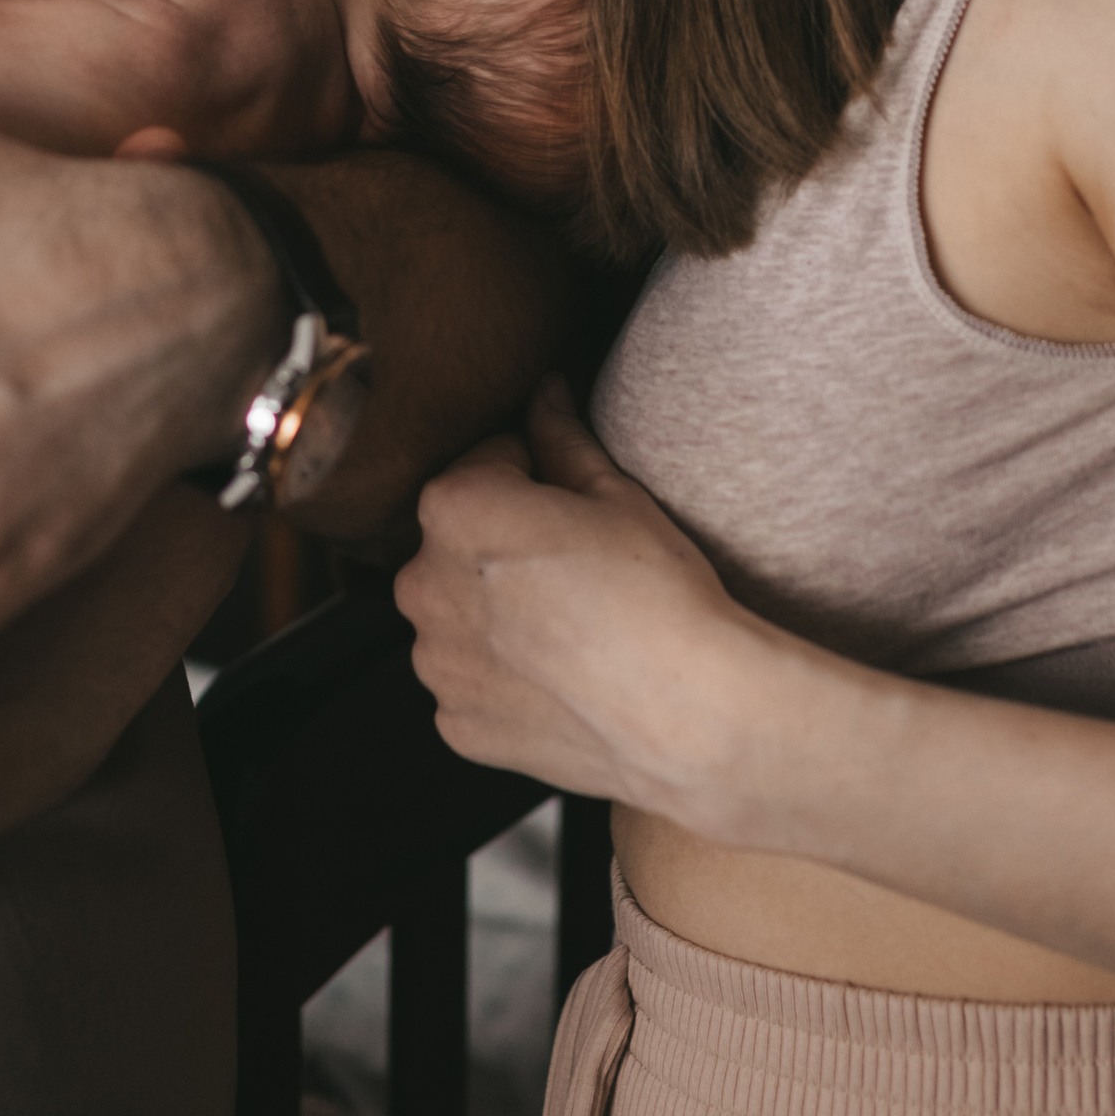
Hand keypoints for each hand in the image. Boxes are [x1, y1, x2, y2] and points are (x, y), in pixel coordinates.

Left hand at [396, 380, 757, 816]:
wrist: (691, 712)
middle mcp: (423, 584)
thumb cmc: (658, 593)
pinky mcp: (457, 722)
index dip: (534, 475)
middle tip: (575, 568)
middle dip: (501, 544)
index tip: (574, 504)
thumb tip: (544, 394)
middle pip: (459, 543)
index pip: (484, 464)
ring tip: (570, 627)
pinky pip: (470, 682)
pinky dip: (503, 678)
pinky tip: (561, 678)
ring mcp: (436, 662)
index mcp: (454, 509)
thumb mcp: (614, 495)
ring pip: (458, 615)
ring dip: (494, 612)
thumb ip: (561, 438)